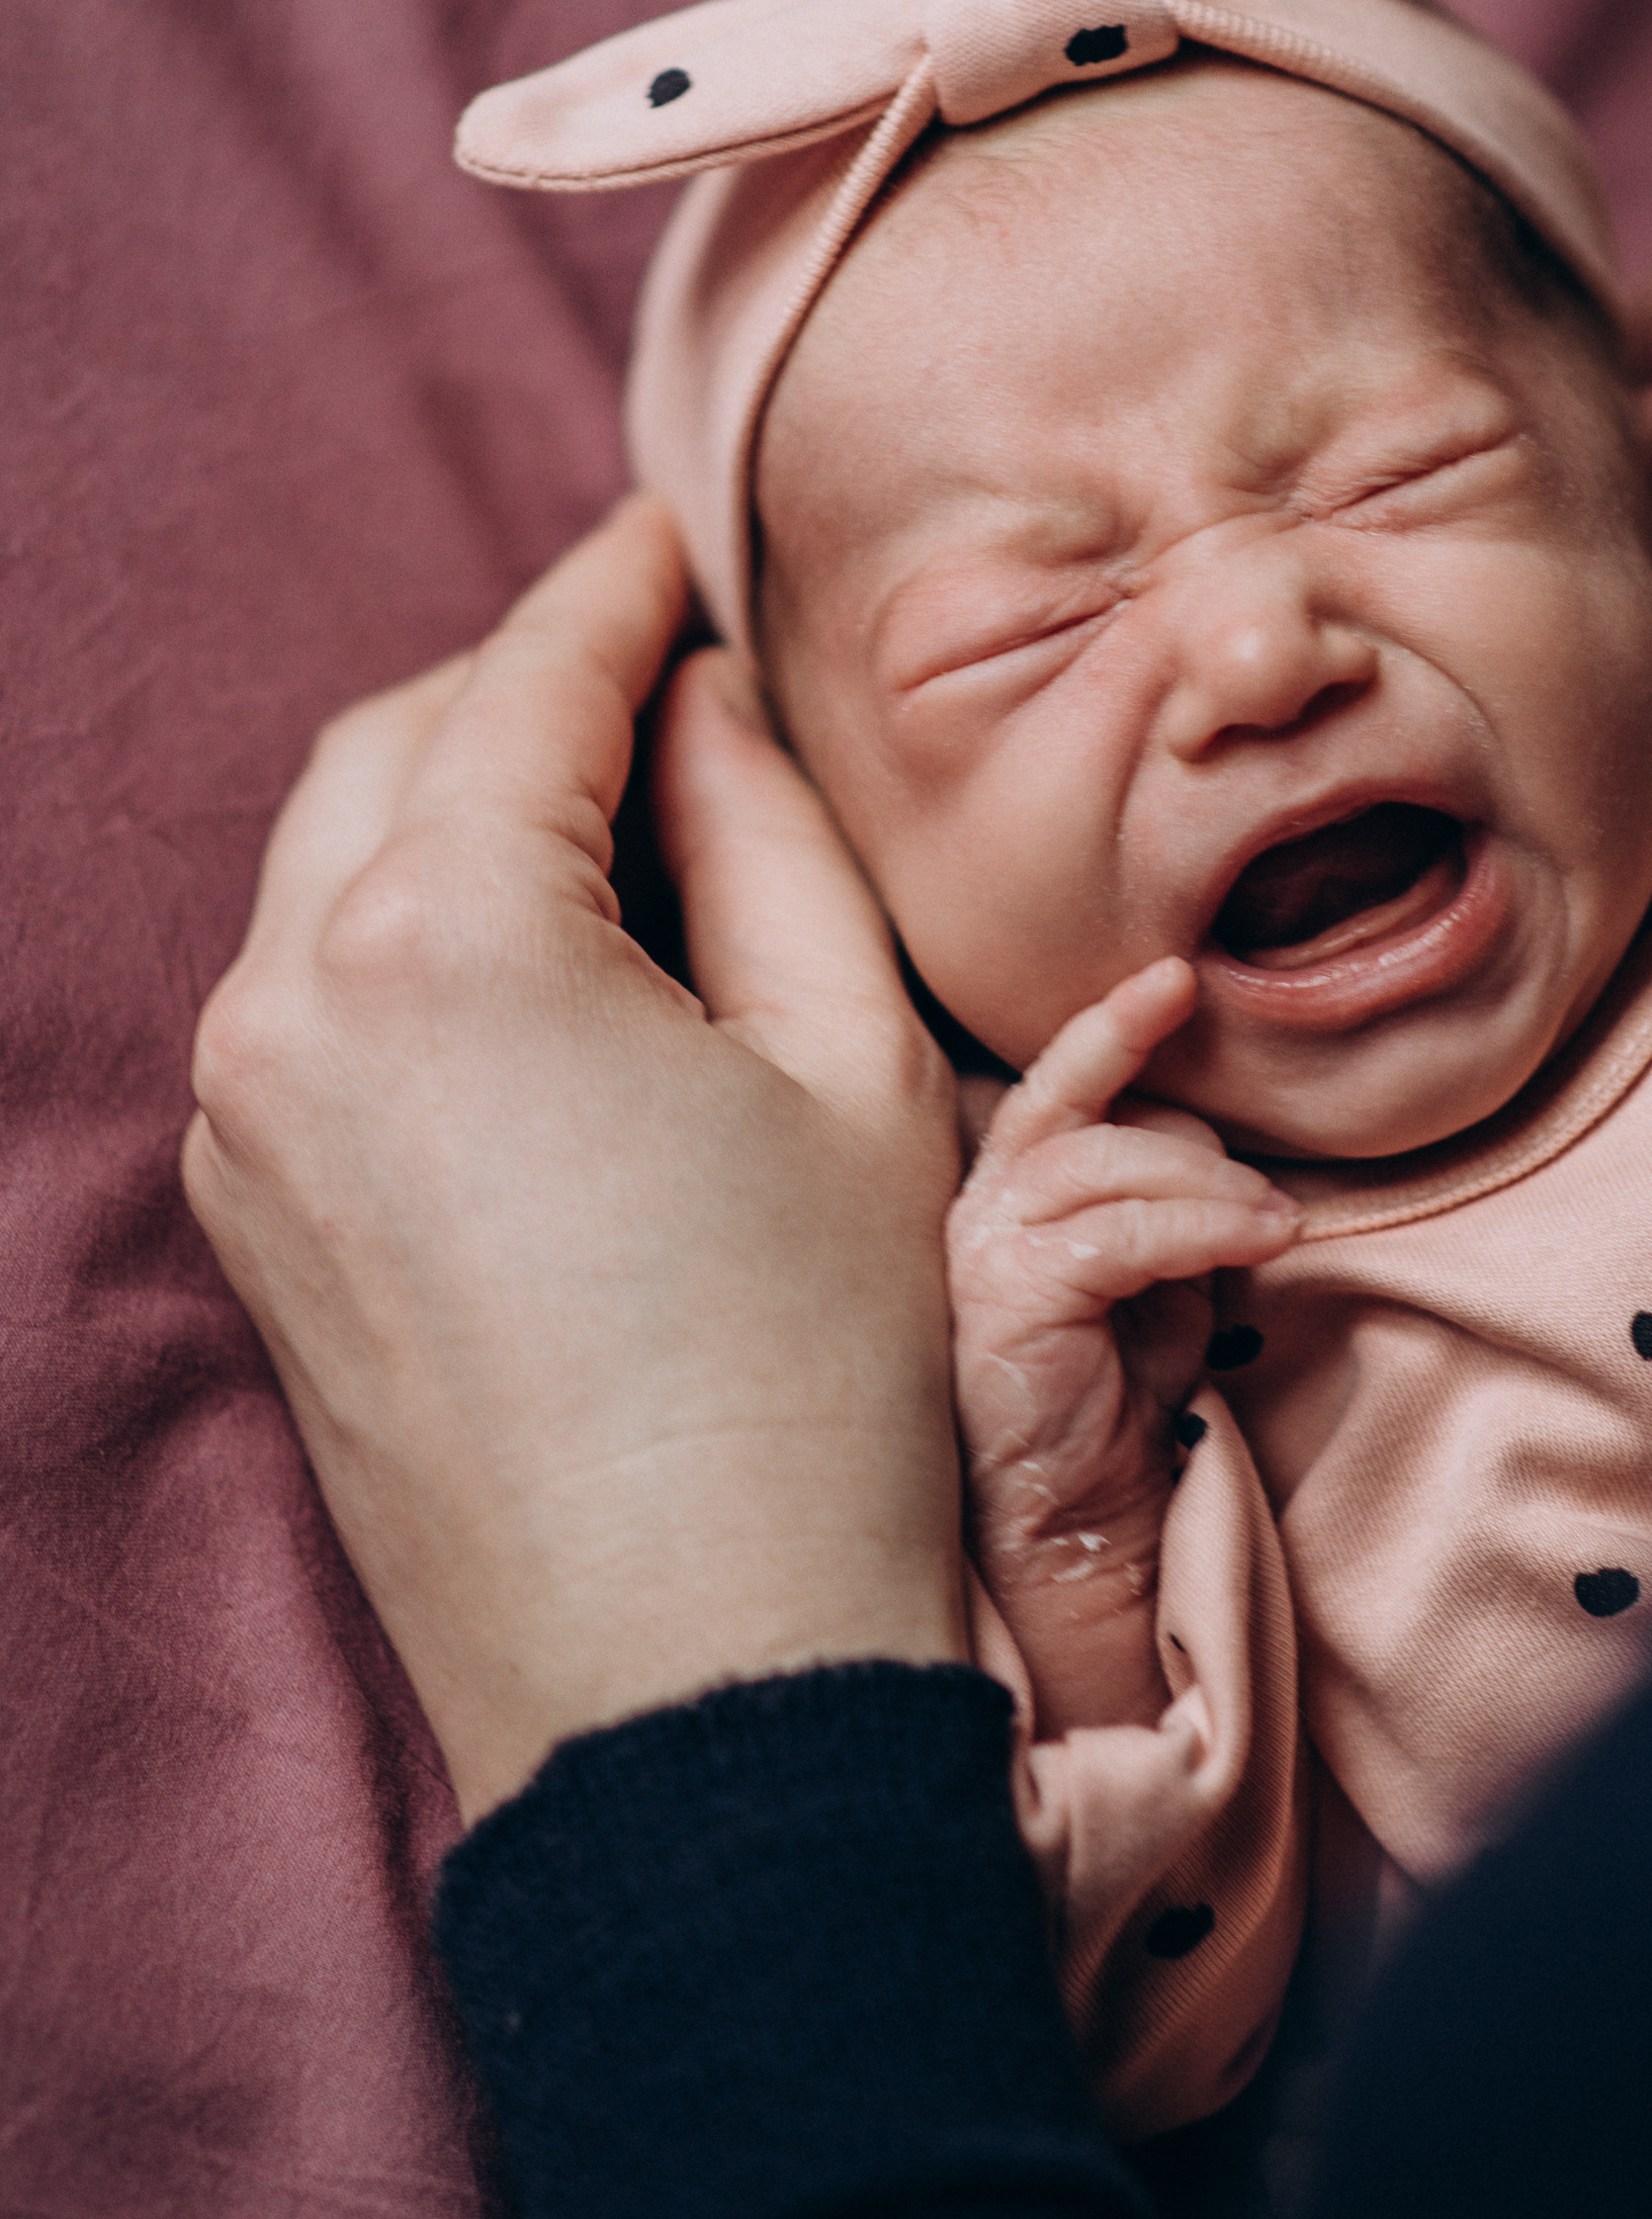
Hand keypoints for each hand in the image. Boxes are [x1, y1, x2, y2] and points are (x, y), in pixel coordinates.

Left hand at [183, 496, 967, 1824]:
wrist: (688, 1691)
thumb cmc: (813, 1377)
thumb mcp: (845, 1067)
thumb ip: (765, 838)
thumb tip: (704, 708)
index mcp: (442, 939)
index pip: (532, 680)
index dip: (622, 583)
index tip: (679, 526)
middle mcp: (286, 1004)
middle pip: (400, 747)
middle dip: (532, 688)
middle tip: (679, 682)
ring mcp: (239, 1121)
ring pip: (334, 866)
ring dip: (465, 810)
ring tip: (632, 834)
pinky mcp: (247, 1219)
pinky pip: (310, 996)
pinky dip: (414, 934)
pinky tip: (550, 979)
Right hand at [949, 958, 1298, 1734]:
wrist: (1073, 1535)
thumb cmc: (1110, 1414)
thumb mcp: (1152, 1293)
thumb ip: (1169, 1217)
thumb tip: (1224, 1169)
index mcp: (1002, 1204)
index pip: (1051, 1091)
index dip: (1110, 1030)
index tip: (1177, 980)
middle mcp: (974, 1217)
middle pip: (1065, 1103)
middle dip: (1144, 1072)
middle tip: (1231, 1118)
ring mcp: (980, 1257)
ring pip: (1101, 1160)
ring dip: (1207, 1180)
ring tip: (1275, 1222)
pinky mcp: (1007, 1304)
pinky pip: (1120, 1233)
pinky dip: (1203, 1225)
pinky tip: (1263, 1241)